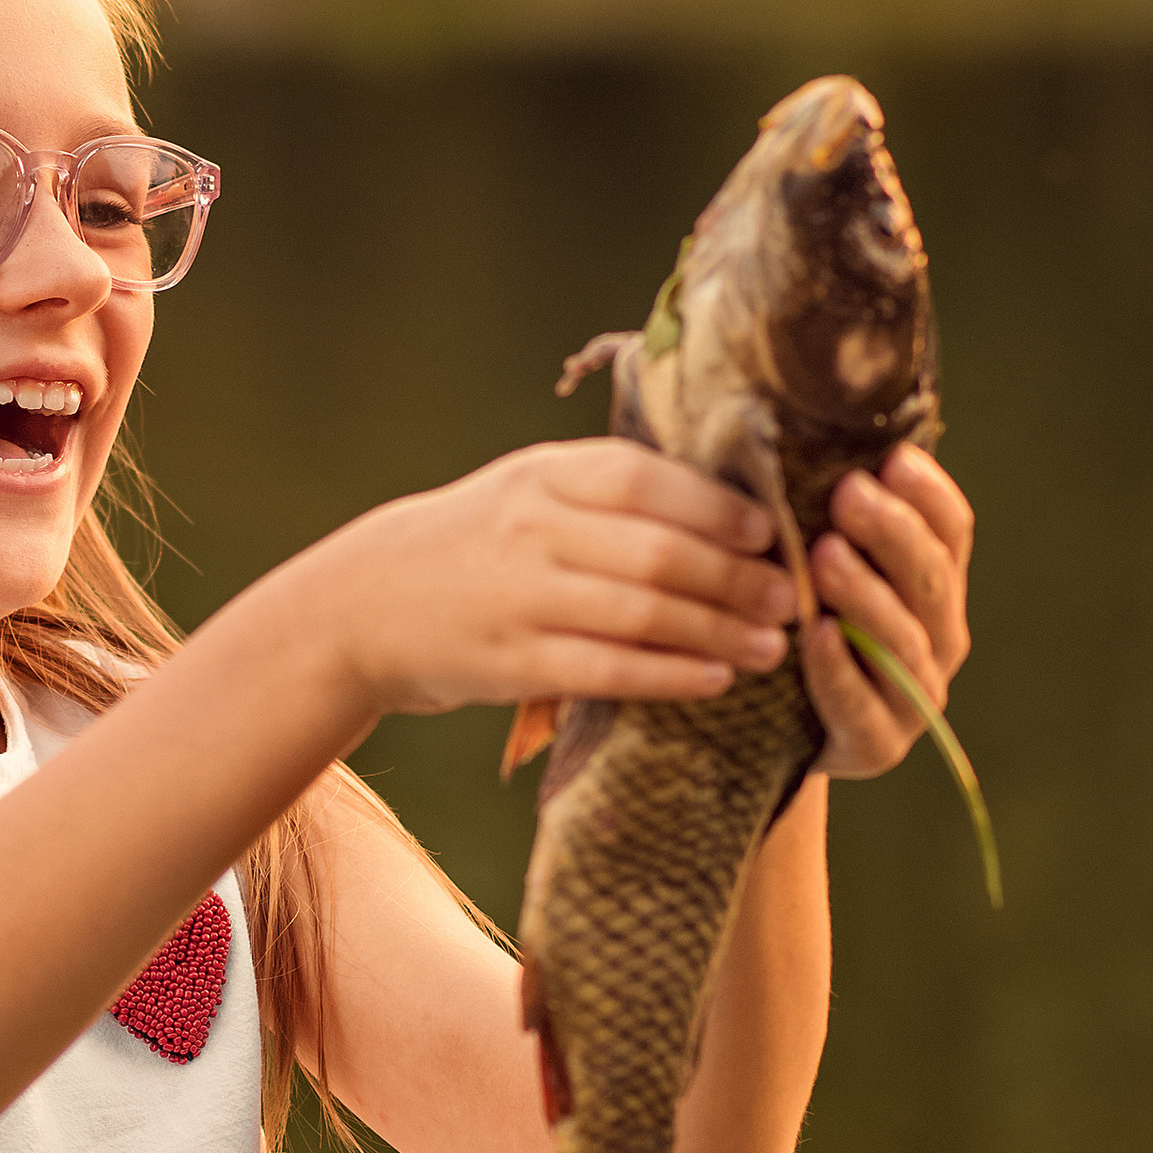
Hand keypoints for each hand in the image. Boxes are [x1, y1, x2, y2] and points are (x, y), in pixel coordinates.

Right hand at [331, 438, 801, 722]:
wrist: (363, 605)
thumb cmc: (473, 544)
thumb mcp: (526, 490)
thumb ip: (608, 490)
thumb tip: (730, 499)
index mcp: (544, 475)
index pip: (647, 480)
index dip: (719, 507)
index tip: (772, 529)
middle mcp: (532, 530)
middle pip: (658, 551)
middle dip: (736, 577)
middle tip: (789, 597)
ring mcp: (519, 599)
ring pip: (641, 614)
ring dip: (719, 631)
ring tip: (771, 645)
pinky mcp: (510, 663)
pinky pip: (608, 671)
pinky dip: (670, 675)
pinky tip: (715, 678)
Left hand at [800, 446, 974, 776]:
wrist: (779, 739)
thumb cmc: (799, 631)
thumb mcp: (821, 571)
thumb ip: (831, 517)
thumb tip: (800, 427)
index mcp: (936, 588)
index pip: (953, 533)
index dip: (930, 496)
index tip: (894, 458)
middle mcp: (939, 640)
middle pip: (930, 579)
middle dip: (892, 533)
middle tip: (848, 492)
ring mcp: (915, 698)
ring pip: (901, 639)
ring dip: (865, 594)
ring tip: (825, 555)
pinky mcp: (876, 745)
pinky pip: (861, 704)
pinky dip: (839, 669)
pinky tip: (816, 634)